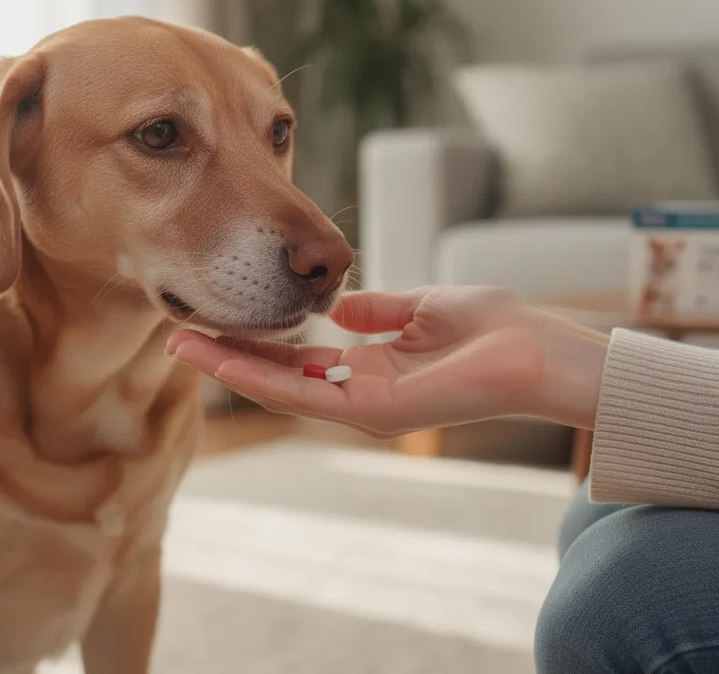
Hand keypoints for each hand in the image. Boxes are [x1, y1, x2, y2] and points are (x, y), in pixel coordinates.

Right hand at [167, 286, 610, 437]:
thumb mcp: (425, 305)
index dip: (254, 339)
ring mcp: (365, 407)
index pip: (298, 357)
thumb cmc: (497, 329)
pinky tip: (226, 359)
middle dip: (227, 356)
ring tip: (183, 343)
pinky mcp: (377, 413)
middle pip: (279, 376)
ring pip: (282, 390)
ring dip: (230, 368)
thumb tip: (340, 305)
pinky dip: (263, 378)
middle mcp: (360, 393)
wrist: (541, 353)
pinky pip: (308, 396)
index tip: (214, 317)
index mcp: (371, 368)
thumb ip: (380, 309)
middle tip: (176, 332)